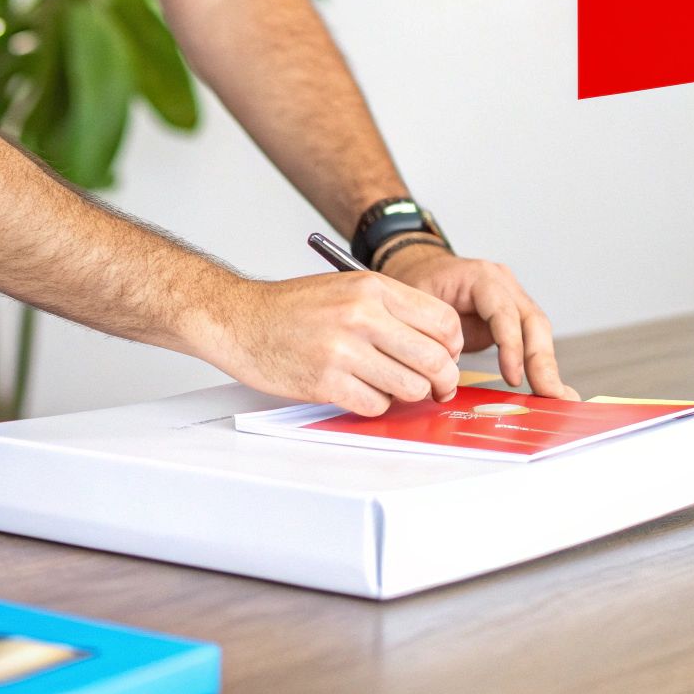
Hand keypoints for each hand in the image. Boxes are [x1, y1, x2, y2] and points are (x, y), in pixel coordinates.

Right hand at [205, 273, 464, 416]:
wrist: (240, 320)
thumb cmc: (292, 308)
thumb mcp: (347, 288)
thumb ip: (392, 309)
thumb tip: (439, 343)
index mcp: (372, 287)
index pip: (443, 322)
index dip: (453, 347)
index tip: (446, 357)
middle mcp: (362, 315)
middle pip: (435, 359)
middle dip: (443, 380)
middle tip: (437, 387)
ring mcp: (343, 350)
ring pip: (410, 387)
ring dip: (407, 395)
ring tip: (391, 387)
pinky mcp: (326, 382)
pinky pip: (376, 405)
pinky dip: (376, 405)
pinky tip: (362, 392)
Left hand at [378, 244, 579, 400]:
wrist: (422, 270)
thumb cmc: (417, 285)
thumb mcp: (415, 304)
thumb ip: (429, 335)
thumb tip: (441, 380)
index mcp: (480, 276)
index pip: (504, 311)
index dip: (511, 345)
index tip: (513, 378)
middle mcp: (504, 284)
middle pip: (533, 322)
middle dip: (542, 362)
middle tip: (551, 395)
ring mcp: (513, 300)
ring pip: (539, 334)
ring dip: (547, 368)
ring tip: (560, 399)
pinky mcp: (514, 320)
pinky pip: (532, 342)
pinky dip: (539, 368)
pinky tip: (549, 391)